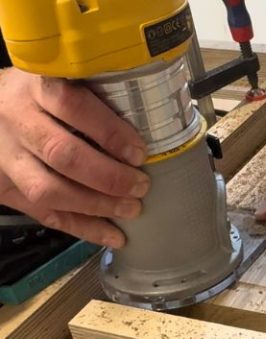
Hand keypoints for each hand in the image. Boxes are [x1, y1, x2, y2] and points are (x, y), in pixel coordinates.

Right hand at [0, 68, 149, 247]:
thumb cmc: (40, 96)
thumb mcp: (63, 80)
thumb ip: (97, 97)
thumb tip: (154, 121)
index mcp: (37, 89)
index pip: (72, 106)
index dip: (109, 131)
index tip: (139, 151)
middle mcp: (17, 121)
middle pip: (62, 154)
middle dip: (109, 176)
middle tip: (141, 185)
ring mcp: (6, 157)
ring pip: (48, 189)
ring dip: (97, 205)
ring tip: (131, 209)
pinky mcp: (4, 188)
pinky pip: (44, 214)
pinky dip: (83, 228)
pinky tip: (114, 235)